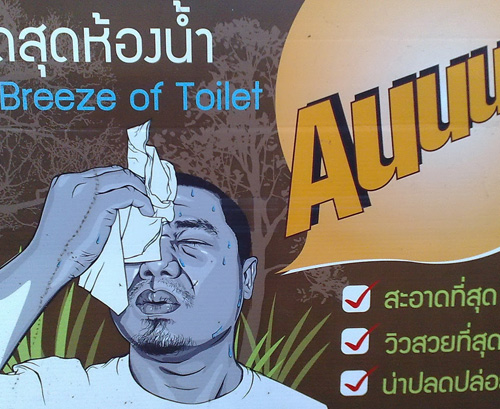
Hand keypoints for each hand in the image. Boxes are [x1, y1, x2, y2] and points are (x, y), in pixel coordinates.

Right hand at [29, 166, 153, 282]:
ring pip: (125, 179)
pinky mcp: (99, 205)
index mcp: (66, 182)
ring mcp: (87, 192)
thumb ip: (88, 203)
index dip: (123, 180)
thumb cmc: (60, 246)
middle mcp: (76, 181)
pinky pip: (129, 194)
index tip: (135, 191)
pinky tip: (147, 211)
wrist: (47, 262)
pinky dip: (143, 201)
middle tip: (145, 196)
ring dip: (141, 191)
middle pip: (116, 172)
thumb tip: (114, 201)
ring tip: (147, 205)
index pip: (102, 173)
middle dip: (135, 182)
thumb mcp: (72, 214)